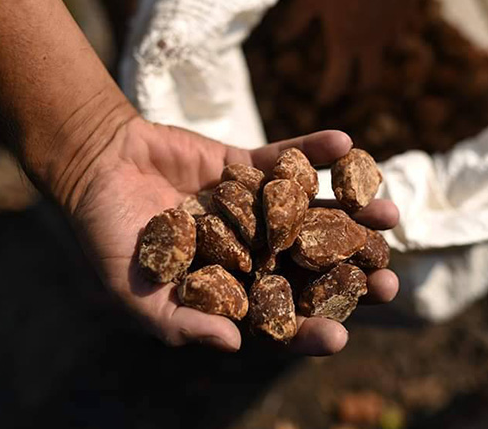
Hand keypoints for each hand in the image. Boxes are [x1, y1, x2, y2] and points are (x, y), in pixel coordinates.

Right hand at [66, 117, 398, 354]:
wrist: (97, 166)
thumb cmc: (109, 236)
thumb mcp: (134, 290)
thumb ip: (180, 320)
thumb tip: (233, 344)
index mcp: (229, 289)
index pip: (276, 317)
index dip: (307, 328)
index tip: (340, 335)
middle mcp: (250, 250)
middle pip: (309, 268)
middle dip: (349, 275)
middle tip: (389, 282)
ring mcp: (254, 207)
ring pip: (310, 213)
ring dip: (350, 212)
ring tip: (389, 214)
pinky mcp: (248, 165)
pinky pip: (286, 157)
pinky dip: (314, 150)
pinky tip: (346, 142)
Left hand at [278, 0, 412, 103]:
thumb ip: (295, 23)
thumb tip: (281, 41)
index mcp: (344, 43)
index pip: (336, 83)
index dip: (327, 94)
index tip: (321, 99)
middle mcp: (372, 42)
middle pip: (370, 80)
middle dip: (359, 87)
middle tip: (350, 84)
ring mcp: (393, 27)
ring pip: (387, 51)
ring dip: (375, 53)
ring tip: (364, 46)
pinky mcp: (408, 10)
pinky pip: (401, 29)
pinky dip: (391, 30)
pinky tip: (382, 21)